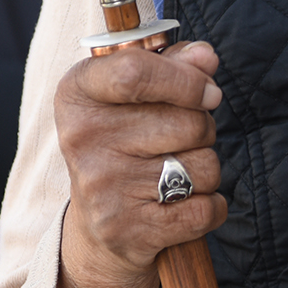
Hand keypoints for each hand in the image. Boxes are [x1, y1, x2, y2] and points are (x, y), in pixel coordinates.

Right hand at [52, 37, 224, 287]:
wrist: (97, 229)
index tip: (209, 92)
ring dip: (205, 169)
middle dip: (203, 129)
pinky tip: (183, 205)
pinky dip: (211, 207)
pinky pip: (206, 209)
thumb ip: (172, 64)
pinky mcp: (129, 230)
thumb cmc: (124, 144)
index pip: (134, 73)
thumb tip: (205, 57)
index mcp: (77, 94)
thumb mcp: (132, 96)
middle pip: (187, 122)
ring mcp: (104, 187)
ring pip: (204, 166)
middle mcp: (82, 139)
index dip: (186, 80)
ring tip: (175, 173)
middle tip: (179, 140)